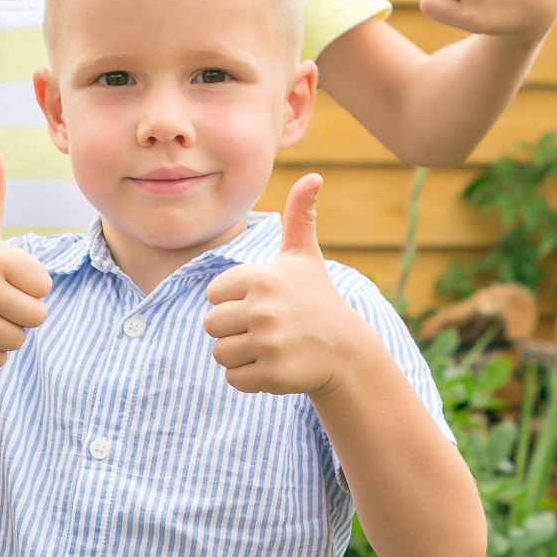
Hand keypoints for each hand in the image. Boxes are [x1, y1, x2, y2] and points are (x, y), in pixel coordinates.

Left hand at [203, 175, 363, 397]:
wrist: (345, 350)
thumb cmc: (317, 299)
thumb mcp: (306, 257)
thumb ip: (300, 216)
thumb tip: (313, 176)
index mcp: (262, 277)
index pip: (213, 294)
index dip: (233, 301)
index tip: (261, 304)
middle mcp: (264, 308)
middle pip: (211, 325)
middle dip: (233, 331)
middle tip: (265, 330)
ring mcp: (269, 342)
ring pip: (220, 354)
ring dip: (240, 355)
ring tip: (269, 347)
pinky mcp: (273, 373)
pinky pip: (234, 379)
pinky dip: (249, 378)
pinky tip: (275, 365)